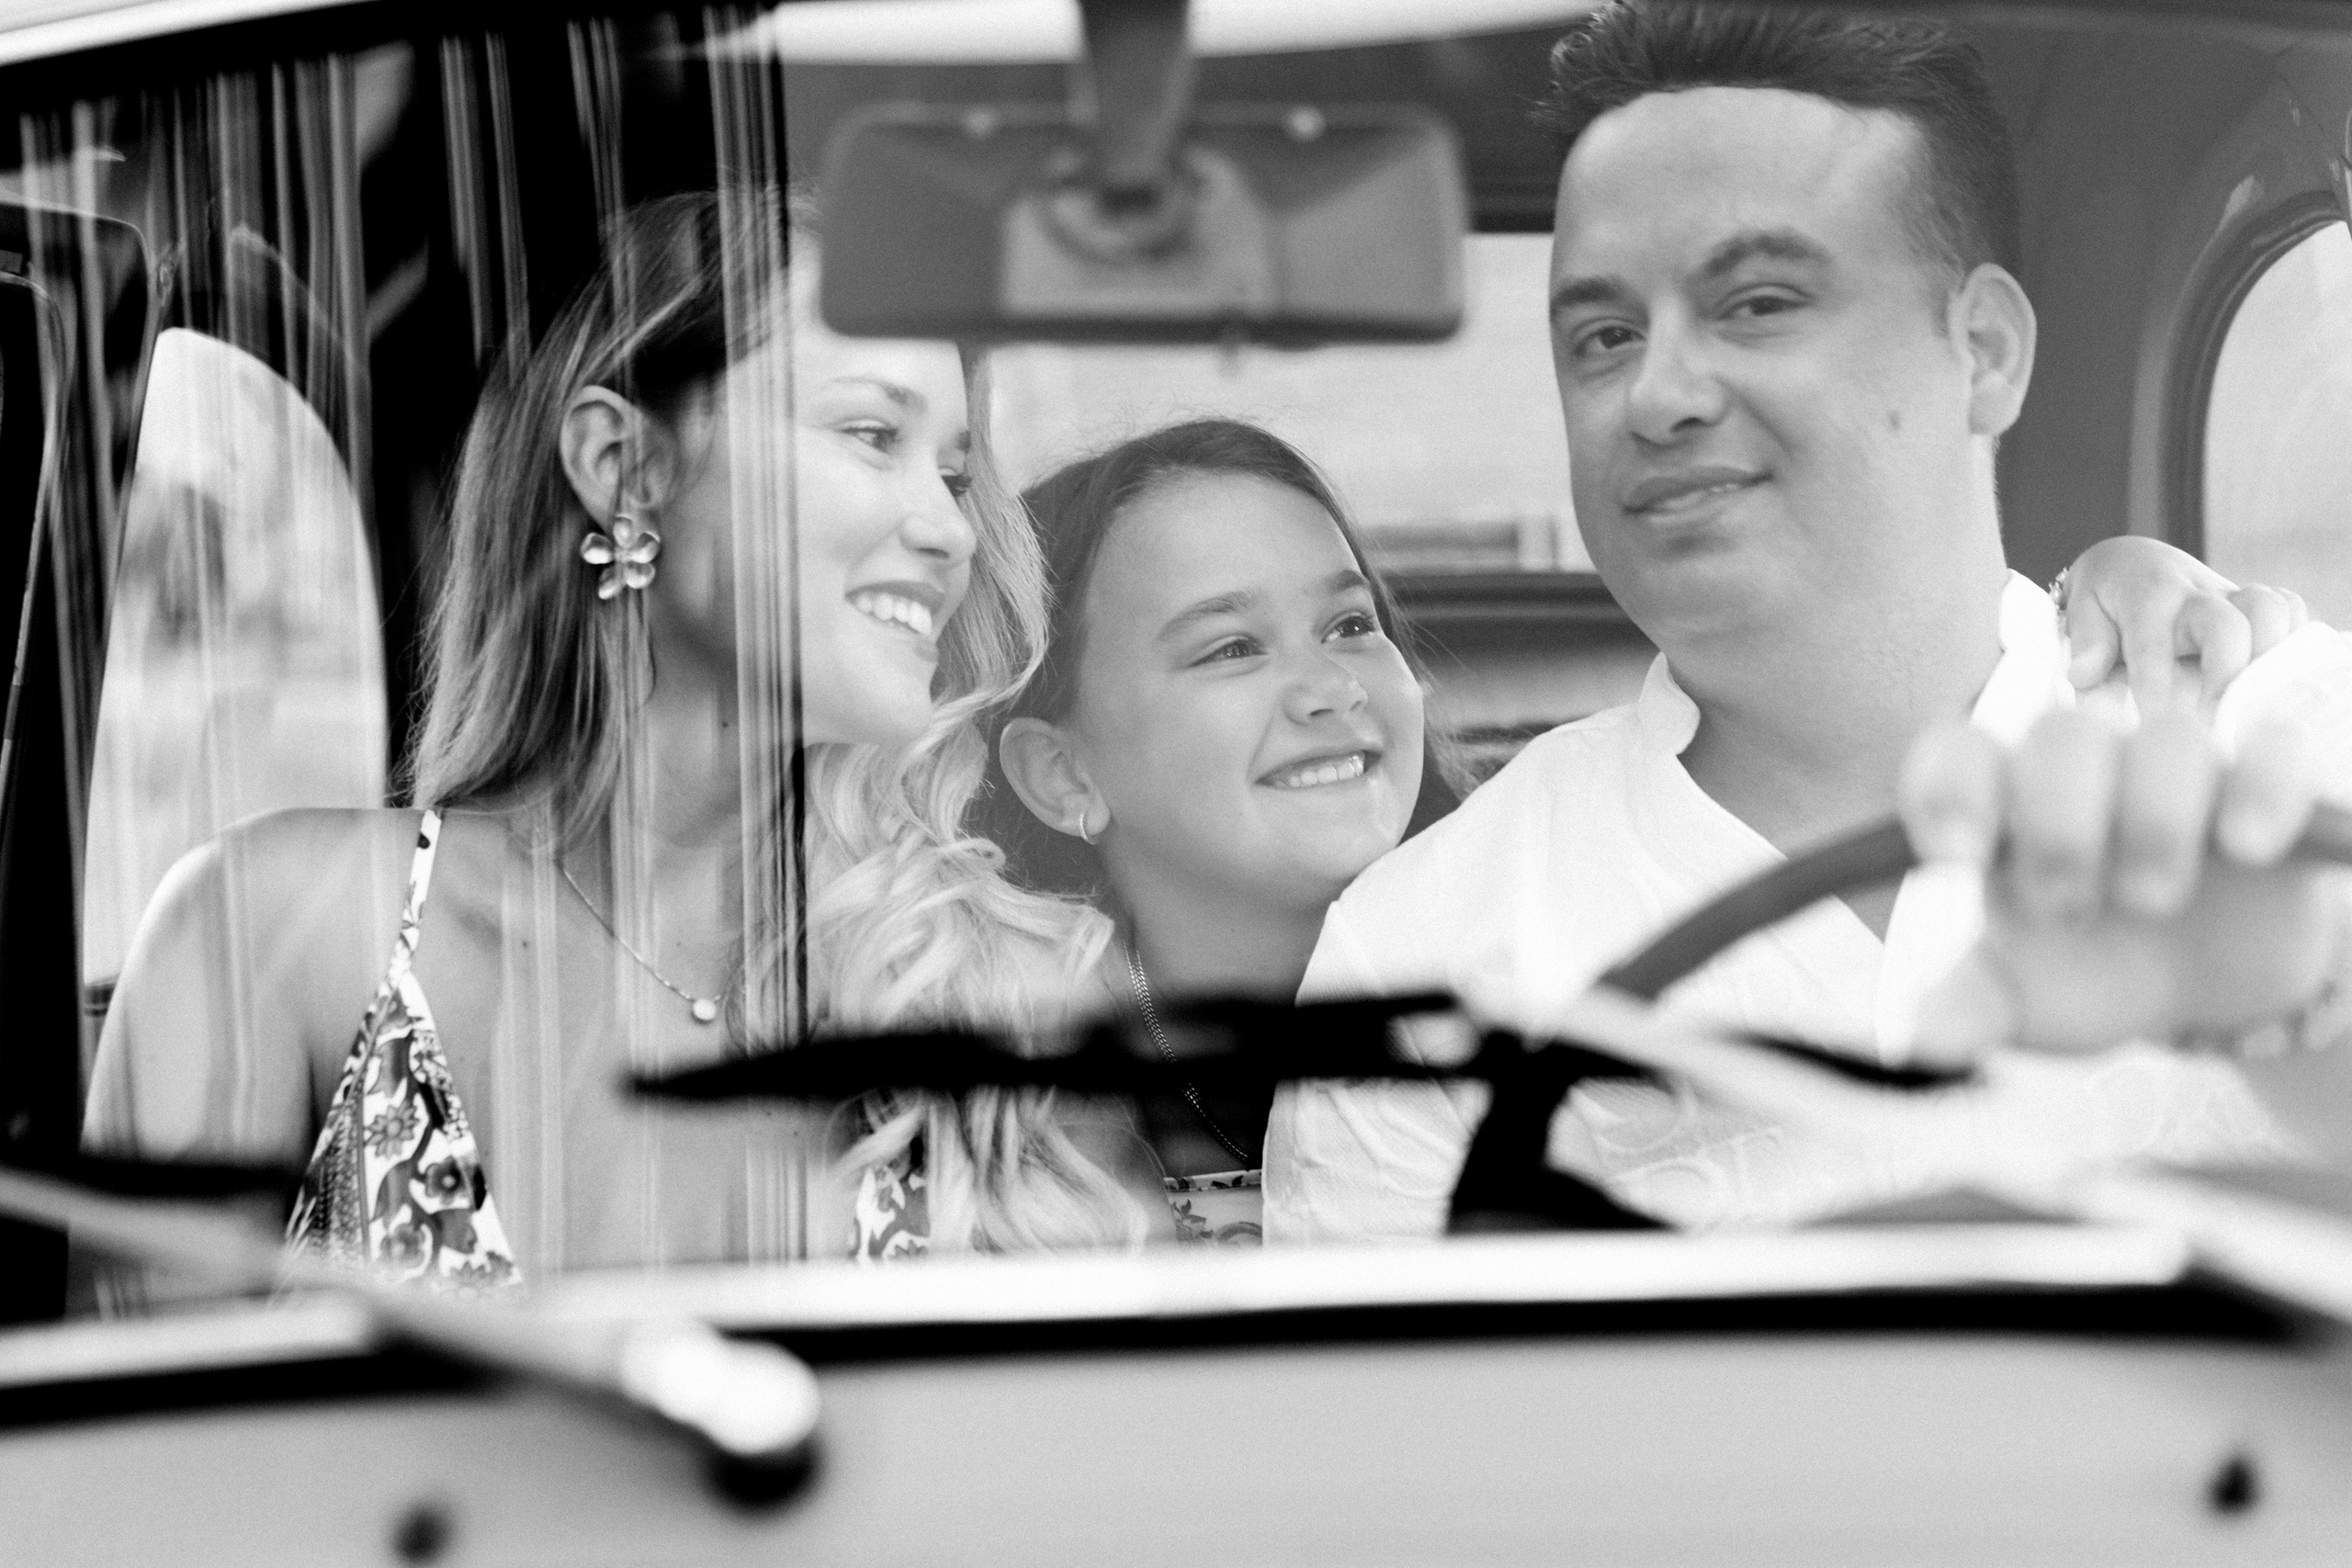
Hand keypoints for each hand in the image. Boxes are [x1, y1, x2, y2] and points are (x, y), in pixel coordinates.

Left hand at [1900, 704, 2340, 1059]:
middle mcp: (2087, 770)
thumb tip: (1916, 1041)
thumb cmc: (2085, 971)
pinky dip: (2263, 792)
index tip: (1951, 858)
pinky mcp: (2266, 794)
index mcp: (2004, 805)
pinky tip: (2248, 847)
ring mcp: (2178, 774)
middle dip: (2059, 822)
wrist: (2199, 991)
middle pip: (2064, 736)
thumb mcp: (2020, 1000)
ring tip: (2150, 901)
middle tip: (2066, 907)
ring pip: (2169, 738)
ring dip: (2155, 820)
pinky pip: (2276, 756)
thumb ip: (1967, 1009)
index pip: (1961, 753)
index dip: (1949, 788)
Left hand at [2060, 536, 2308, 711]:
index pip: (2153, 641)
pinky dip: (2293, 640)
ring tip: (2252, 704)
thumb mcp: (2082, 612)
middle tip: (2214, 722)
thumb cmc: (2105, 601)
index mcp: (2145, 598)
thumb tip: (2084, 675)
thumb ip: (2085, 644)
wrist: (2134, 562)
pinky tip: (2276, 681)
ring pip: (2269, 610)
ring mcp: (2231, 598)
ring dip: (2267, 656)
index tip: (2154, 722)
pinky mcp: (2257, 606)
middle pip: (2225, 624)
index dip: (2156, 683)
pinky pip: (2290, 611)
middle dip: (2223, 675)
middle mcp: (2194, 594)